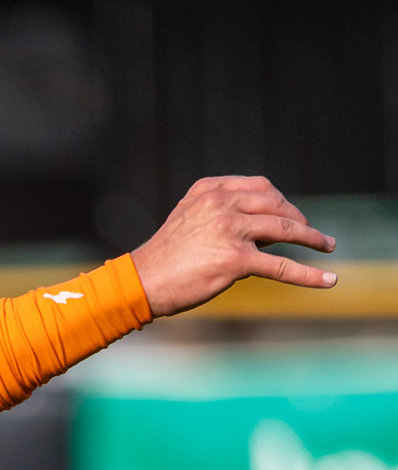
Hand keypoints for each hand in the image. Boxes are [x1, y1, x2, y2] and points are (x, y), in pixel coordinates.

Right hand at [132, 175, 336, 318]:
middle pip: (275, 205)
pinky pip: (280, 266)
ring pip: (284, 230)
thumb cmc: (163, 258)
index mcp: (210, 189)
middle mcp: (222, 203)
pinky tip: (327, 279)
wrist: (140, 282)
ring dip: (311, 238)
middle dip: (299, 218)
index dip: (280, 200)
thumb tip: (261, 231)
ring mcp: (231, 230)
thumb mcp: (188, 220)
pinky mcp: (236, 261)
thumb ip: (218, 214)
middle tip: (313, 233)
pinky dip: (308, 274)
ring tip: (328, 245)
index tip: (291, 213)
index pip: (259, 187)